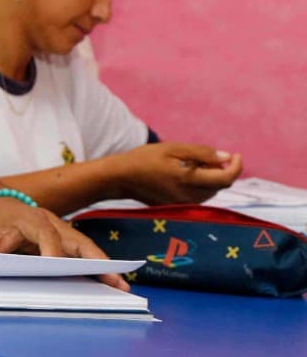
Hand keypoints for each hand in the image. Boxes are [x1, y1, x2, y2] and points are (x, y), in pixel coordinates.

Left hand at [0, 199, 127, 289]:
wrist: (2, 207)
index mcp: (32, 218)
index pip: (45, 234)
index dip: (52, 250)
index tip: (56, 267)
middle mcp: (54, 223)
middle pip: (78, 240)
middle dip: (95, 259)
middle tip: (113, 278)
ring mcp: (64, 233)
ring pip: (87, 250)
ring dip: (104, 267)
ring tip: (122, 286)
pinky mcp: (68, 243)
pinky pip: (85, 257)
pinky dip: (98, 269)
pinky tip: (112, 285)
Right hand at [114, 143, 242, 204]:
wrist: (120, 178)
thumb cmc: (144, 159)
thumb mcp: (172, 148)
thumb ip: (201, 153)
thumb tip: (226, 157)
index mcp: (189, 180)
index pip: (226, 178)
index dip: (237, 166)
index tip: (236, 155)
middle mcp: (188, 196)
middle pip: (220, 186)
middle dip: (223, 170)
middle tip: (212, 156)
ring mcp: (182, 204)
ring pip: (210, 193)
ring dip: (212, 179)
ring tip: (196, 164)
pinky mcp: (176, 207)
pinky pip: (198, 197)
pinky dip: (201, 185)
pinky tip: (188, 175)